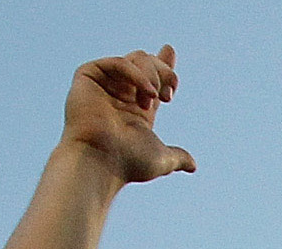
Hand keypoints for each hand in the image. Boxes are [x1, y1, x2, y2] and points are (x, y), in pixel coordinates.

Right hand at [62, 46, 195, 185]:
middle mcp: (120, 93)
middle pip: (148, 62)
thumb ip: (177, 157)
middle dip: (165, 74)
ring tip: (151, 100)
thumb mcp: (161, 159)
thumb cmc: (128, 163)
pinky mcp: (88, 76)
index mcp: (137, 109)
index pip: (151, 79)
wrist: (101, 160)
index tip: (169, 50)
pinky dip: (137, 74)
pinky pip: (120, 62)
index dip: (162, 64)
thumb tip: (193, 166)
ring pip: (137, 58)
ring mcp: (104, 84)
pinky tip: (148, 92)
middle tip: (168, 96)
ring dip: (152, 77)